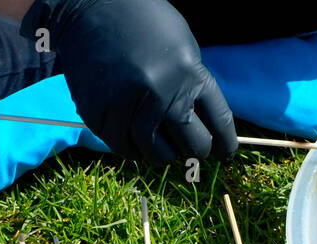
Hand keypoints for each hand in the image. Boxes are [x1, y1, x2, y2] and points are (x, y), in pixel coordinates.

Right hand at [23, 0, 236, 163]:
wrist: (91, 7)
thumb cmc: (141, 21)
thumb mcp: (182, 44)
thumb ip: (192, 82)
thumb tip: (202, 122)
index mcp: (189, 74)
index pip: (219, 123)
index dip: (226, 144)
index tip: (225, 154)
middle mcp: (162, 95)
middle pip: (193, 146)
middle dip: (196, 151)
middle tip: (191, 150)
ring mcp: (130, 107)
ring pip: (156, 154)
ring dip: (162, 155)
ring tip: (162, 150)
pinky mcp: (102, 114)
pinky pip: (123, 147)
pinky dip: (132, 147)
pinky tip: (135, 140)